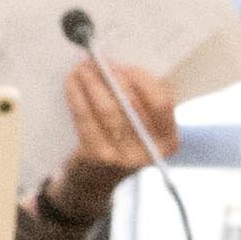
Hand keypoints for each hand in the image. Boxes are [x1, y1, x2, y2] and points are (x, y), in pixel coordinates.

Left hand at [45, 58, 183, 219]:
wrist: (94, 180)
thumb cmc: (121, 142)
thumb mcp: (141, 127)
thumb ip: (141, 100)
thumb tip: (118, 64)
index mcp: (168, 140)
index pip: (162, 103)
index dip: (142, 80)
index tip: (124, 65)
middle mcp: (148, 151)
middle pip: (132, 103)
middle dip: (114, 75)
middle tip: (99, 59)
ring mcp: (121, 156)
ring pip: (107, 108)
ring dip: (93, 81)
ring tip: (83, 67)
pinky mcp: (96, 156)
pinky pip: (85, 117)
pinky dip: (77, 95)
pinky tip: (72, 81)